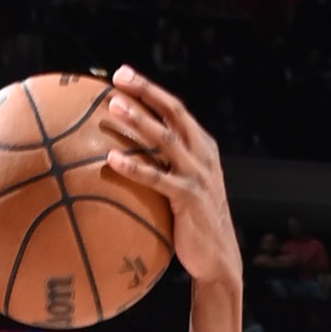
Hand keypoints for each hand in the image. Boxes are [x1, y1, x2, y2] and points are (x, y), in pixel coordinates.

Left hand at [102, 69, 238, 289]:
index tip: (123, 74)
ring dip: (139, 121)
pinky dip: (134, 167)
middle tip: (118, 77)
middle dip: (146, 91)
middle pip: (173, 112)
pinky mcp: (189, 198)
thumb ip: (165, 167)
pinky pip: (157, 178)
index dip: (150, 89)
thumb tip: (125, 155)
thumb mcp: (184, 187)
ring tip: (113, 107)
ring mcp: (198, 175)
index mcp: (202, 146)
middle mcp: (203, 154)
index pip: (175, 109)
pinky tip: (112, 159)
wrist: (218, 257)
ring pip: (166, 139)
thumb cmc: (193, 224)